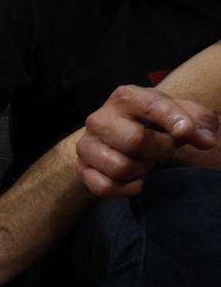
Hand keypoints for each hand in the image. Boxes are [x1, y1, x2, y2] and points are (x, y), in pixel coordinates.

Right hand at [77, 85, 218, 196]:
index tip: (188, 133)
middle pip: (135, 140)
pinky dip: (126, 189)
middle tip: (164, 150)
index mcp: (126, 97)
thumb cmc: (156, 123)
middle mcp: (100, 118)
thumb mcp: (181, 113)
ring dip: (142, 170)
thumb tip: (205, 140)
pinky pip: (104, 186)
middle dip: (160, 151)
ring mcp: (86, 144)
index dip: (174, 120)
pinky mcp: (81, 168)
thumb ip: (199, 121)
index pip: (152, 107)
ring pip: (120, 167)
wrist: (122, 136)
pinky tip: (137, 182)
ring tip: (146, 162)